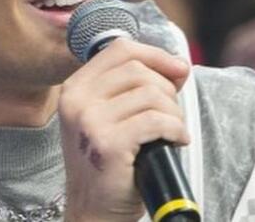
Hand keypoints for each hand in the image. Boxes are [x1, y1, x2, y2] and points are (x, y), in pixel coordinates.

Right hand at [58, 38, 190, 221]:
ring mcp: (90, 122)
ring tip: (171, 131)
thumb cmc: (108, 164)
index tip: (177, 70)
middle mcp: (77, 100)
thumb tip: (179, 66)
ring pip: (151, 94)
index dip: (155, 55)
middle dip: (167, 90)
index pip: (121, 49)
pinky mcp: (108, 144)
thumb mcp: (109, 116)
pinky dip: (175, 129)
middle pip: (139, 70)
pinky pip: (156, 121)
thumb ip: (134, 87)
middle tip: (171, 114)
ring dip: (173, 113)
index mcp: (75, 88)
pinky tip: (175, 141)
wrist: (94, 209)